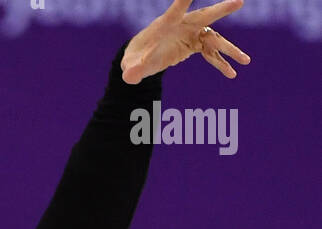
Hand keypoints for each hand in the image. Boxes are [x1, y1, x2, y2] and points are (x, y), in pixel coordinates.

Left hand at [121, 0, 250, 84]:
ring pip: (213, 38)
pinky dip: (220, 63)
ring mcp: (190, 34)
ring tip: (245, 61)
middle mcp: (182, 25)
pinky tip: (232, 74)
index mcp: (166, 24)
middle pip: (204, 16)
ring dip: (228, 50)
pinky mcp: (194, 45)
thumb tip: (128, 76)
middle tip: (240, 1)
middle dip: (222, 9)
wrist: (140, 59)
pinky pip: (210, 53)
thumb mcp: (131, 67)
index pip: (177, 9)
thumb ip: (131, 70)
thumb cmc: (134, 59)